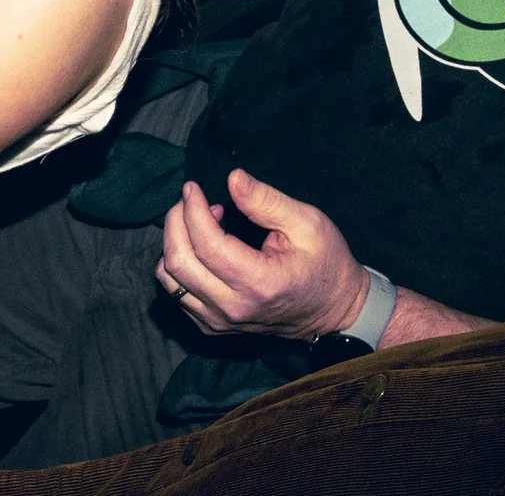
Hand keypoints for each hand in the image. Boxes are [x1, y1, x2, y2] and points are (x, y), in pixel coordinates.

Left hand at [156, 171, 368, 340]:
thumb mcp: (308, 224)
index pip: (206, 245)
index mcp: (260, 283)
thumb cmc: (326, 264)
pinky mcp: (213, 325)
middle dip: (176, 221)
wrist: (335, 311)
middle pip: (178, 262)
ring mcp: (220, 321)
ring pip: (170, 278)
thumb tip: (233, 179)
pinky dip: (178, 263)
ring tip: (201, 223)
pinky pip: (176, 291)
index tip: (193, 188)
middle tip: (192, 200)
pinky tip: (203, 247)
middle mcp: (234, 307)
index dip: (192, 210)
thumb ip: (267, 201)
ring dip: (175, 242)